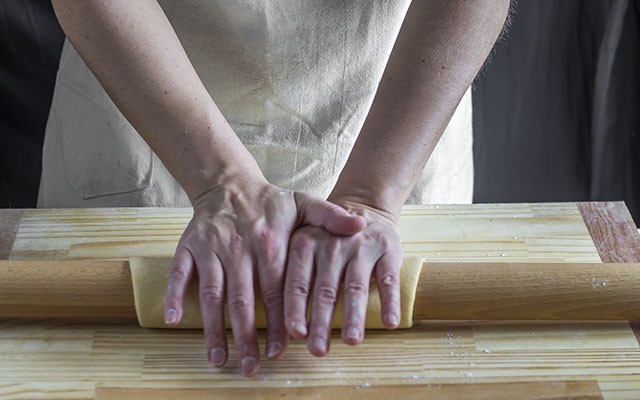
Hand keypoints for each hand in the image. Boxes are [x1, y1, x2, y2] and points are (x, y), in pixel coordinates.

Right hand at [162, 176, 365, 375]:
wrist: (229, 183)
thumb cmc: (271, 201)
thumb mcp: (304, 202)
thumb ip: (332, 216)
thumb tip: (362, 225)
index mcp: (270, 242)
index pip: (277, 289)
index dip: (280, 320)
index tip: (282, 349)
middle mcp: (239, 247)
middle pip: (243, 299)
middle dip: (247, 336)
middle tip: (251, 366)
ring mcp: (211, 247)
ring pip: (212, 293)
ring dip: (214, 328)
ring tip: (219, 359)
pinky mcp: (188, 246)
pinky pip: (179, 272)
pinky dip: (175, 295)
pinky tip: (176, 321)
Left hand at [284, 200, 402, 355]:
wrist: (363, 209)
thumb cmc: (326, 241)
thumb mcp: (303, 244)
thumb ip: (293, 276)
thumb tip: (282, 327)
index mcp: (304, 243)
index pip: (297, 282)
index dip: (295, 310)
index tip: (295, 335)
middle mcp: (332, 244)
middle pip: (325, 290)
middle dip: (321, 322)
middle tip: (318, 350)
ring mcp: (361, 246)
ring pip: (356, 286)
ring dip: (354, 316)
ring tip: (352, 341)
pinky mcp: (387, 249)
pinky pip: (389, 278)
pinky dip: (390, 301)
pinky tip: (390, 322)